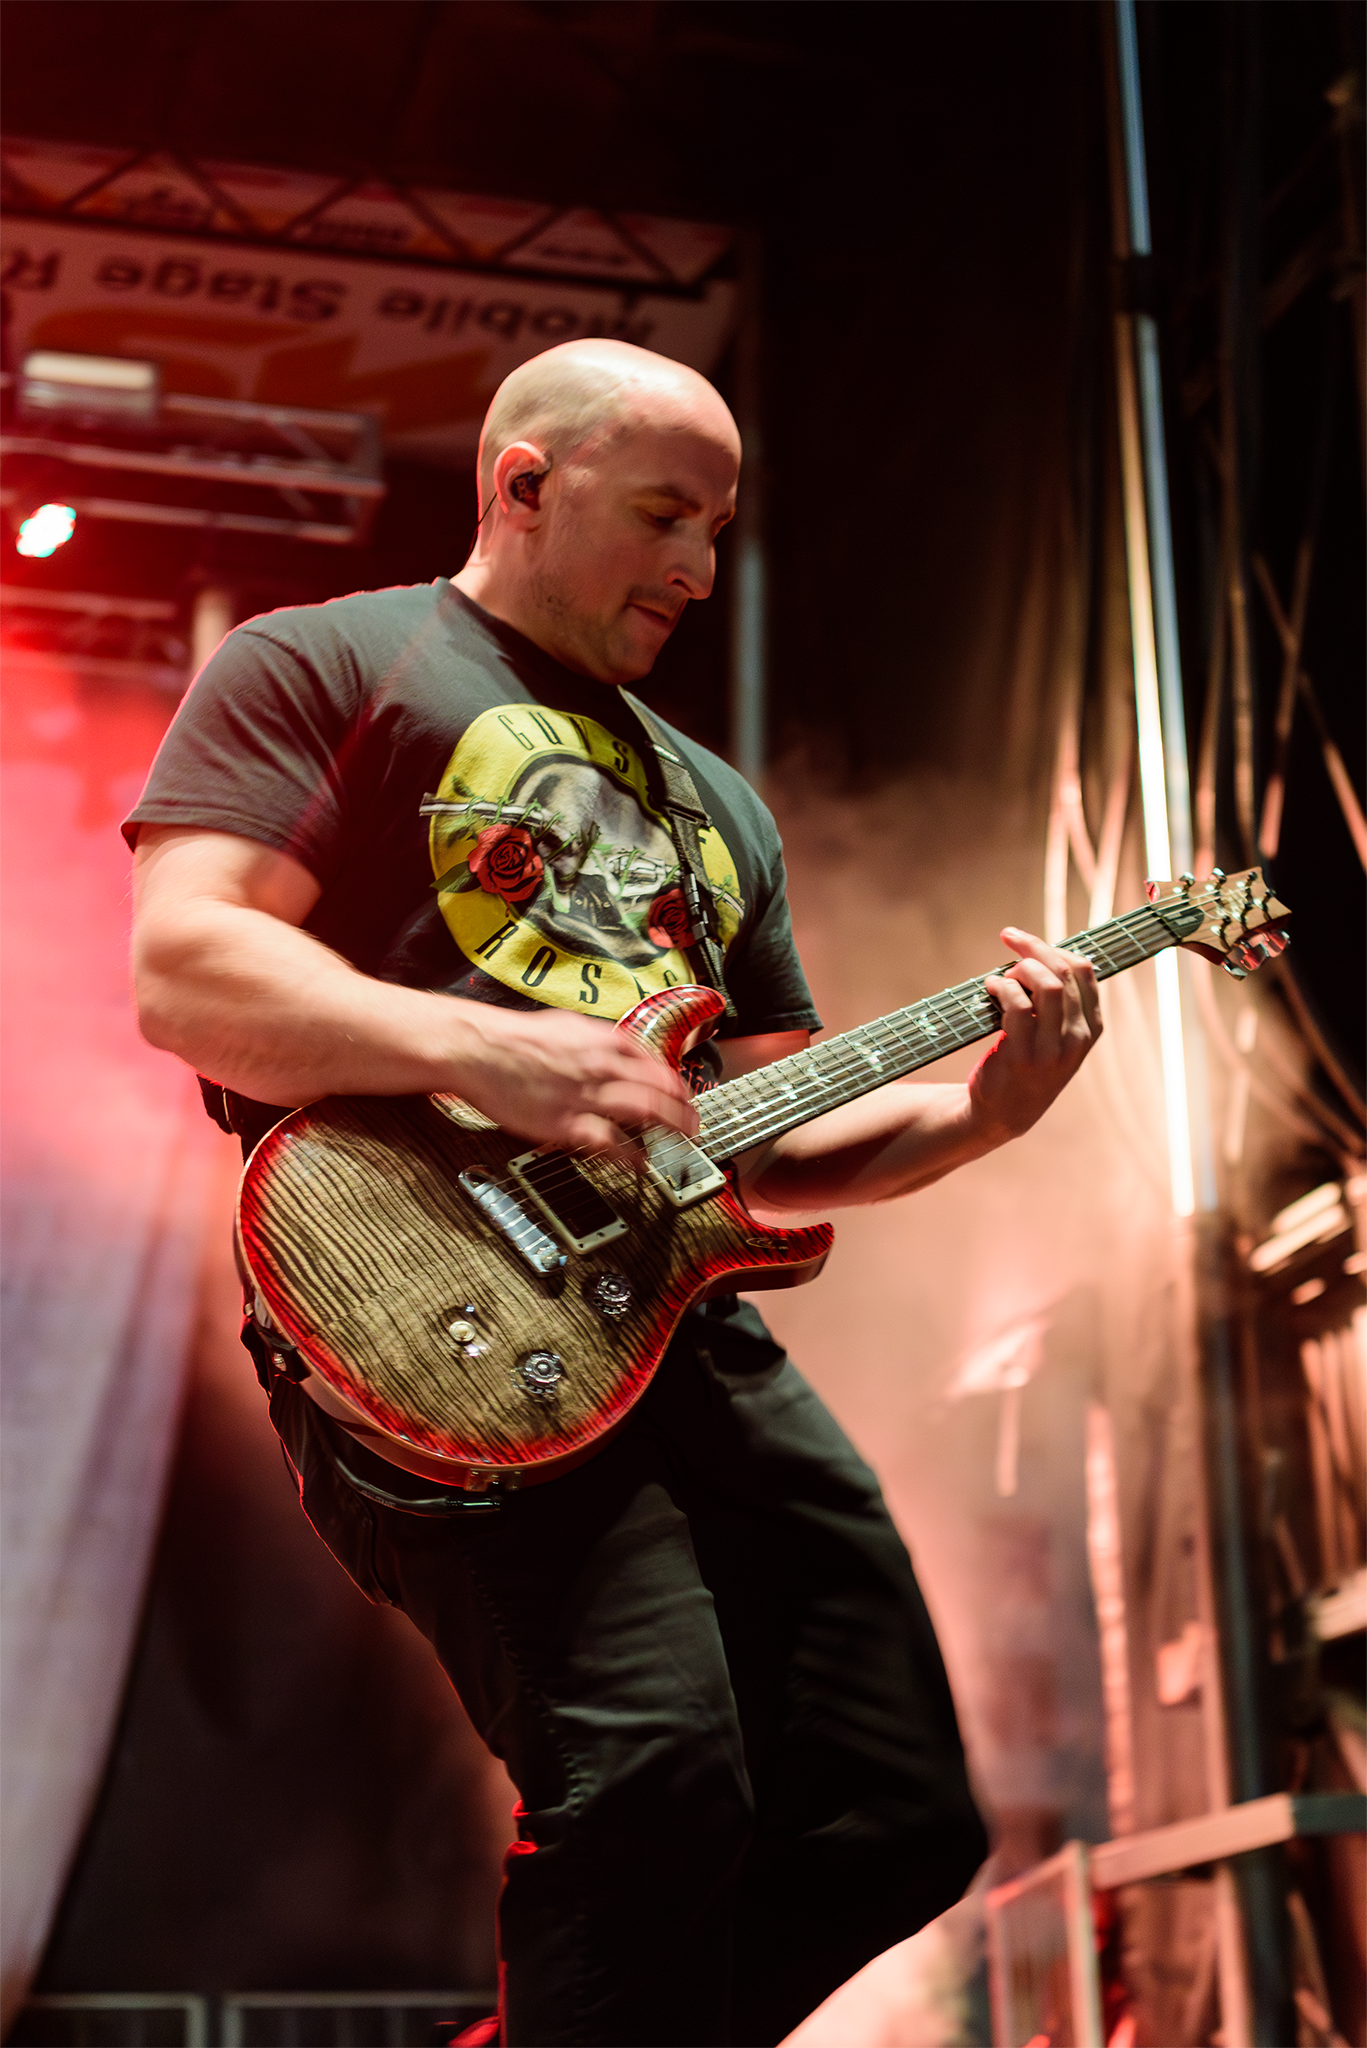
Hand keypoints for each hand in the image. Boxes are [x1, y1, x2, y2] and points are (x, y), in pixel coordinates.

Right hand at [451, 1005, 697, 1154]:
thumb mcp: (565, 1024)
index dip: (674, 1081)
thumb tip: (619, 1048)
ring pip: (644, 1111)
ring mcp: (584, 1095)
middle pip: (658, 1086)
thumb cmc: (514, 1039)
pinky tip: (640, 1164)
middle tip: (693, 1123)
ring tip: (681, 1142)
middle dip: (683, 1107)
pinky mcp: (565, 1123)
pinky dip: (630, 1155)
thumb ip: (597, 1038)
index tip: (682, 1095)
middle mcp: (600, 1066)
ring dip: (670, 1128)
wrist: (477, 1049)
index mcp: (601, 1041)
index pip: (653, 1061)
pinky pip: (609, 1142)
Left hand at [969, 928, 1101, 1140]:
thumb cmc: (1027, 1064)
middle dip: (1033, 947)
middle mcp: (1078, 1037)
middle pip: (1063, 971)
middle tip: (1008, 939)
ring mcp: (1052, 1048)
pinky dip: (1001, 986)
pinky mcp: (1023, 1055)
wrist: (1003, 1114)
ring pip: (1046, 985)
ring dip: (1018, 968)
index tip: (1026, 940)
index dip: (1054, 946)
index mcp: (1091, 1027)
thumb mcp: (1056, 1037)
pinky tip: (991, 988)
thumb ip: (1057, 1002)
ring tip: (1001, 976)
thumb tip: (1038, 953)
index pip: (1084, 970)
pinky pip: (1016, 1004)